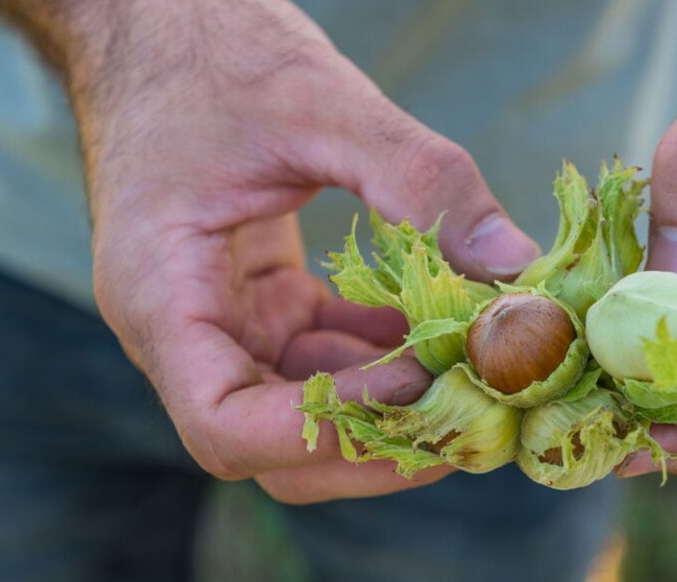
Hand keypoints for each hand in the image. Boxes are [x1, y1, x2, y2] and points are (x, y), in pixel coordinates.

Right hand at [72, 0, 539, 501]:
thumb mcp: (322, 105)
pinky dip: (384, 355)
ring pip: (307, 409)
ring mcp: (223, 320)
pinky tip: (441, 329)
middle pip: (274, 445)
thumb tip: (518, 267)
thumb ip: (422, 183)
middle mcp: (184, 329)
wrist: (159, 22)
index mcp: (162, 294)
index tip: (415, 385)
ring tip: (474, 372)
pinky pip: (325, 356)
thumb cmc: (213, 52)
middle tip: (471, 417)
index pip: (225, 426)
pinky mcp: (262, 301)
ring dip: (392, 402)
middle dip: (374, 442)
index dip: (326, 426)